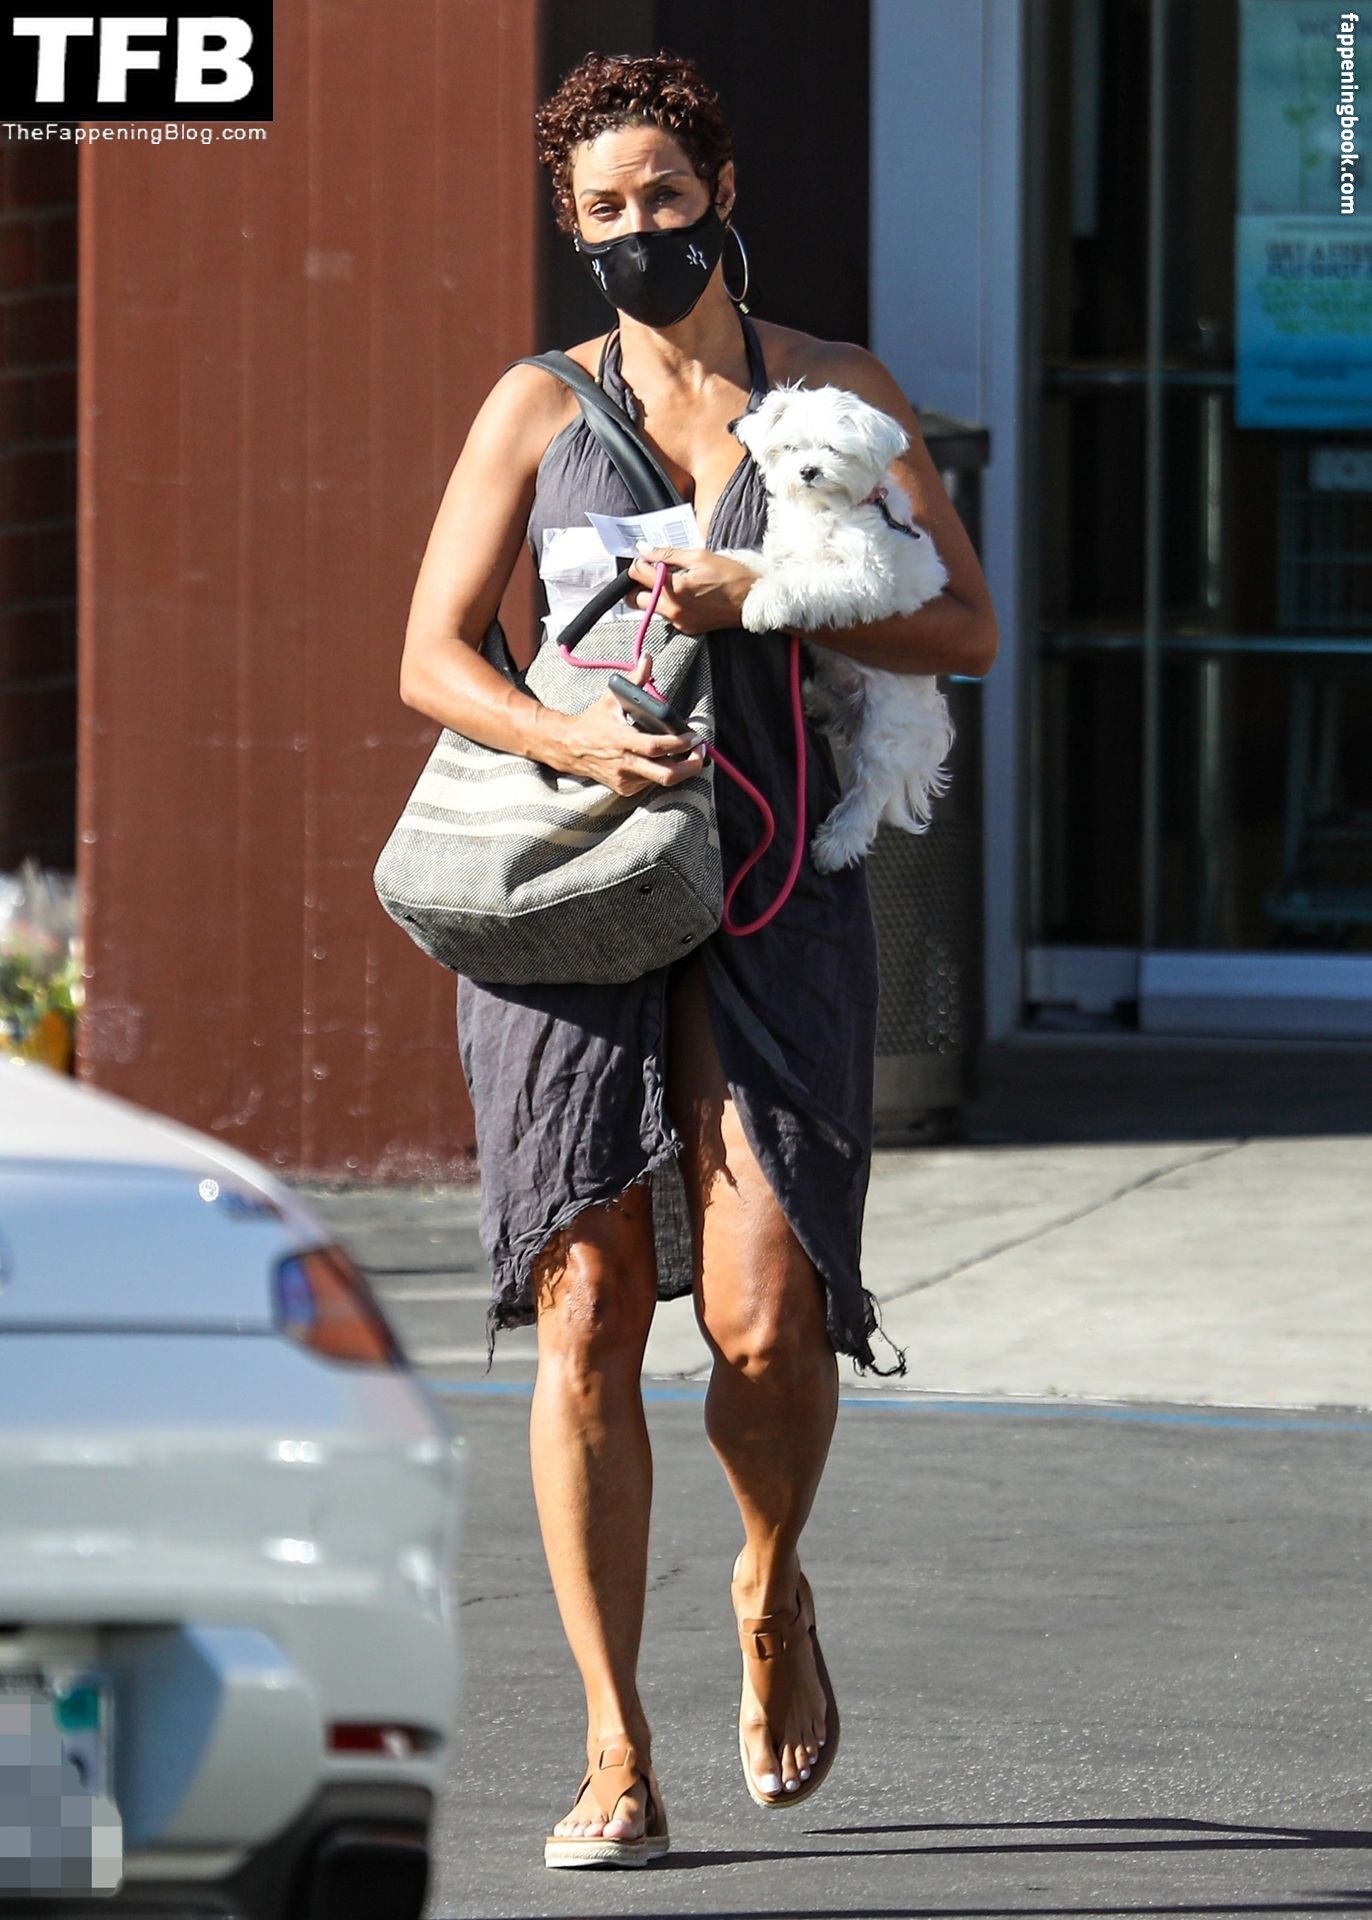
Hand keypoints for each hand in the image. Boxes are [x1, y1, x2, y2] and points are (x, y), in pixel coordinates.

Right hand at [538, 651, 706, 797]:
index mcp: (621, 740)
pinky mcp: (625, 789)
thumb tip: (647, 658)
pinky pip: (651, 784)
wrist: (569, 748)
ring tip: (688, 754)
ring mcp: (625, 780)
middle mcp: (625, 764)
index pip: (656, 747)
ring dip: (679, 768)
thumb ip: (634, 680)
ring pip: (661, 780)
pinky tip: (664, 760)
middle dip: (690, 766)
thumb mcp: (611, 699)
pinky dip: (661, 772)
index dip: (679, 744)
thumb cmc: (593, 722)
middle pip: (666, 775)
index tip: (694, 737)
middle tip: (701, 753)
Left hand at [625, 545, 760, 635]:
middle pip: (635, 599)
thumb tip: (643, 549)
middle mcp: (672, 609)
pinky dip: (668, 605)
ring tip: (673, 583)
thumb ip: (666, 554)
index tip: (650, 558)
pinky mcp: (685, 629)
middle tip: (654, 573)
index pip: (637, 574)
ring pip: (650, 609)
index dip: (641, 562)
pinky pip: (666, 616)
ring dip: (653, 595)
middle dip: (639, 584)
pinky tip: (685, 595)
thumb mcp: (699, 556)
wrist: (752, 601)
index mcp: (674, 589)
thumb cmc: (730, 575)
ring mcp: (678, 622)